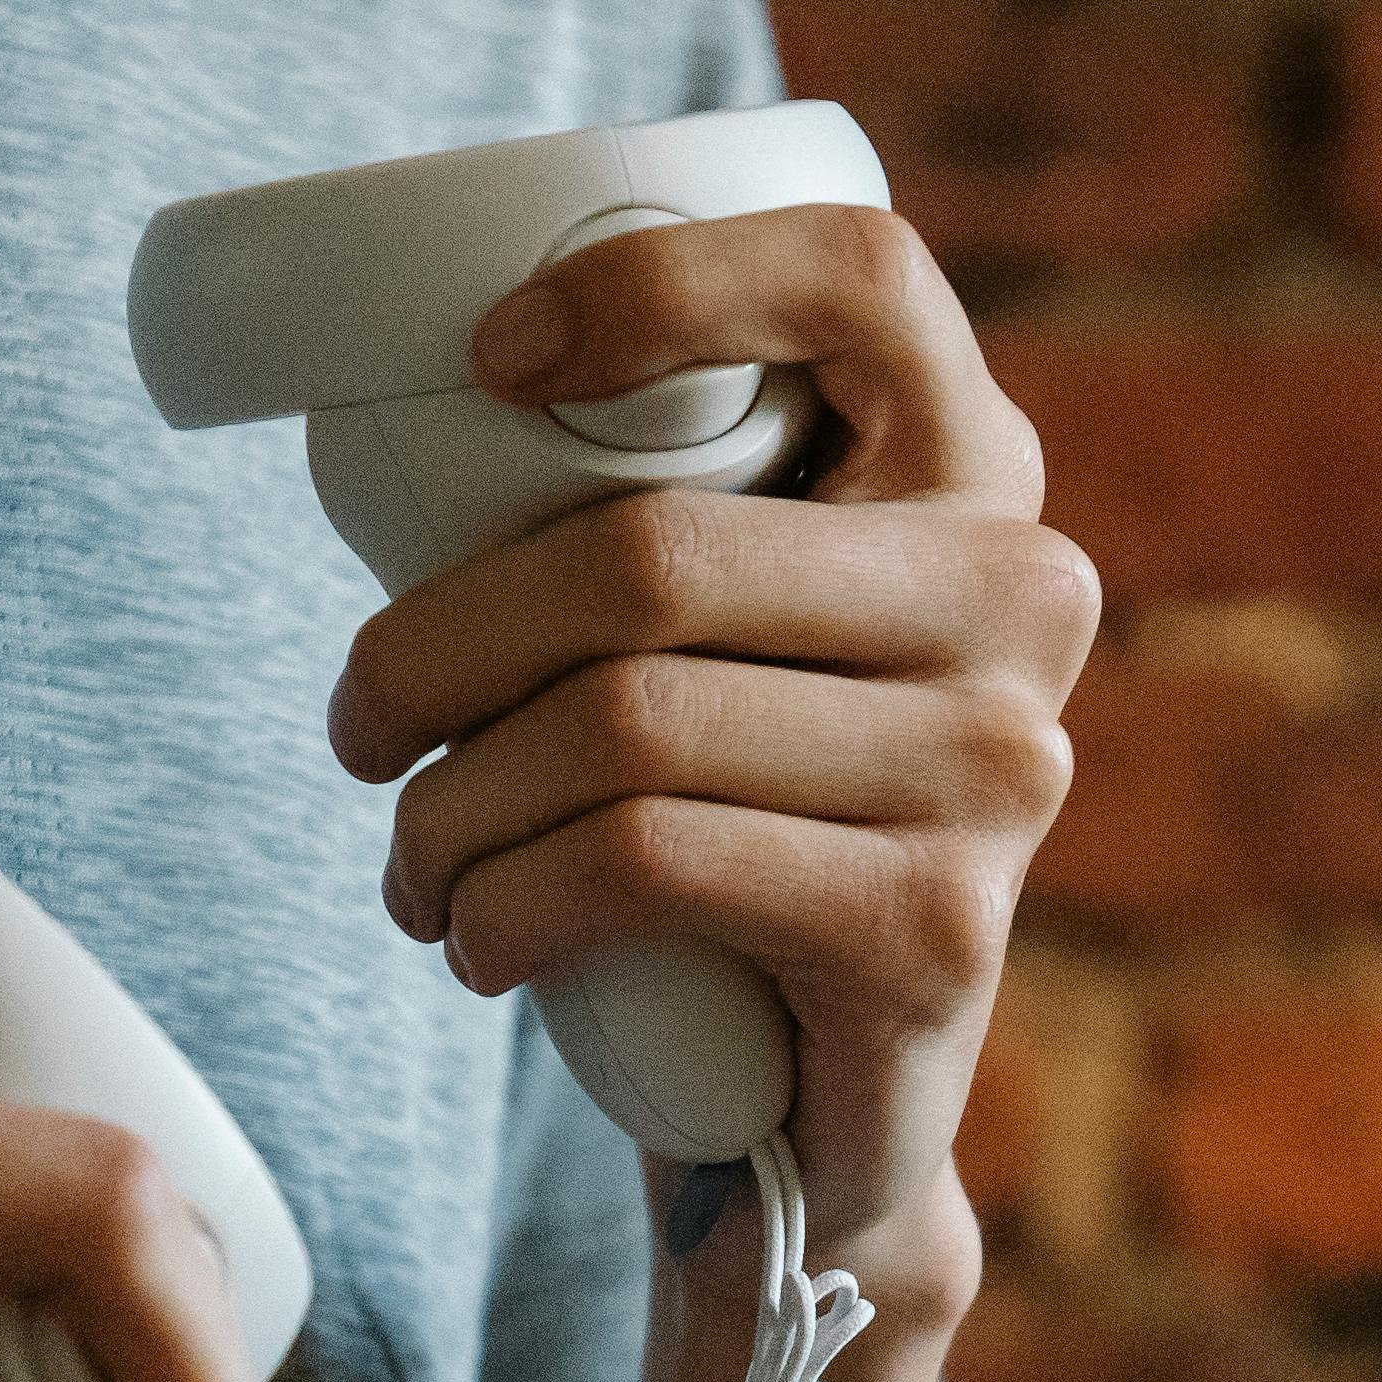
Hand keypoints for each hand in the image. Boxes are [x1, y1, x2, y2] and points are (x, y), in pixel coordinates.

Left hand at [325, 201, 1092, 1285]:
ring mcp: (998, 766)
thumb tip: (413, 404)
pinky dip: (508, 902)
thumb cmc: (727, 818)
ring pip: (624, 724)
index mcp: (973, 464)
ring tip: (414, 862)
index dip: (657, 283)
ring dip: (450, 809)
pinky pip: (649, 862)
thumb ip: (659, 509)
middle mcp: (1021, 596)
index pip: (858, 275)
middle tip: (360, 726)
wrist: (823, 1107)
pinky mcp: (936, 928)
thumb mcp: (720, 633)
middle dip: (437, 648)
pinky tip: (478, 938)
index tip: (491, 362)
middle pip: (653, 554)